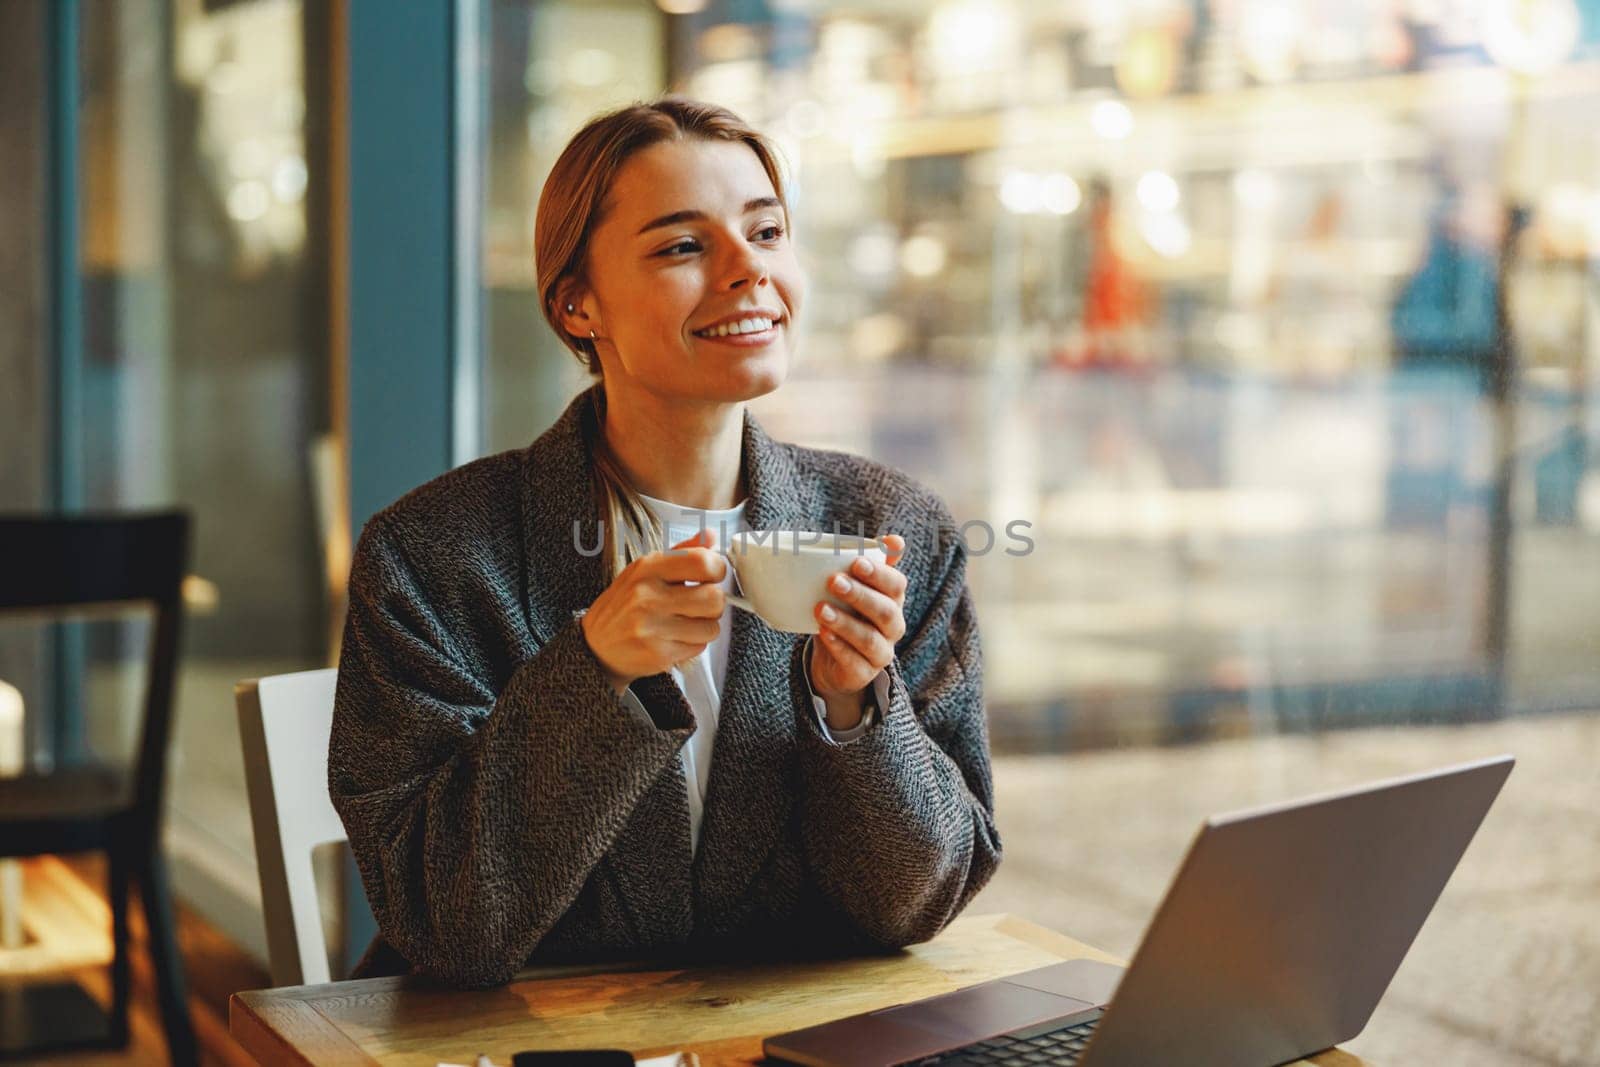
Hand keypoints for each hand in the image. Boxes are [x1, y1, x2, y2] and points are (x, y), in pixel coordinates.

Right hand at [580, 528, 727, 693]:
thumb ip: (682, 552)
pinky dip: (694, 643)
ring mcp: (652, 627)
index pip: (702, 562)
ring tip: (686, 621)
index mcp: (648, 568)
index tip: (712, 575)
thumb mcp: (647, 570)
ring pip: (711, 626)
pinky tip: (676, 637)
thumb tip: (711, 536)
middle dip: (714, 602)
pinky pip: (699, 646)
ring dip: (705, 626)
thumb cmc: (626, 604)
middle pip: (714, 598)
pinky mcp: (658, 654)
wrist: (598, 645)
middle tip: (701, 603)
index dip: (717, 569)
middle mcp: (648, 596)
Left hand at [809, 534, 906, 706]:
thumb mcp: (856, 587)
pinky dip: (838, 646)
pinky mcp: (864, 673)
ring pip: (869, 638)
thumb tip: (893, 540)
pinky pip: (854, 661)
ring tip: (820, 609)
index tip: (856, 562)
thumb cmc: (847, 613)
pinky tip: (823, 633)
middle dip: (860, 595)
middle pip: (885, 611)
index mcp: (893, 600)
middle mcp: (893, 626)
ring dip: (845, 622)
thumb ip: (872, 562)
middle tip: (833, 581)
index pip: (896, 585)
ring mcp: (881, 652)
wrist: (834, 659)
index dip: (879, 574)